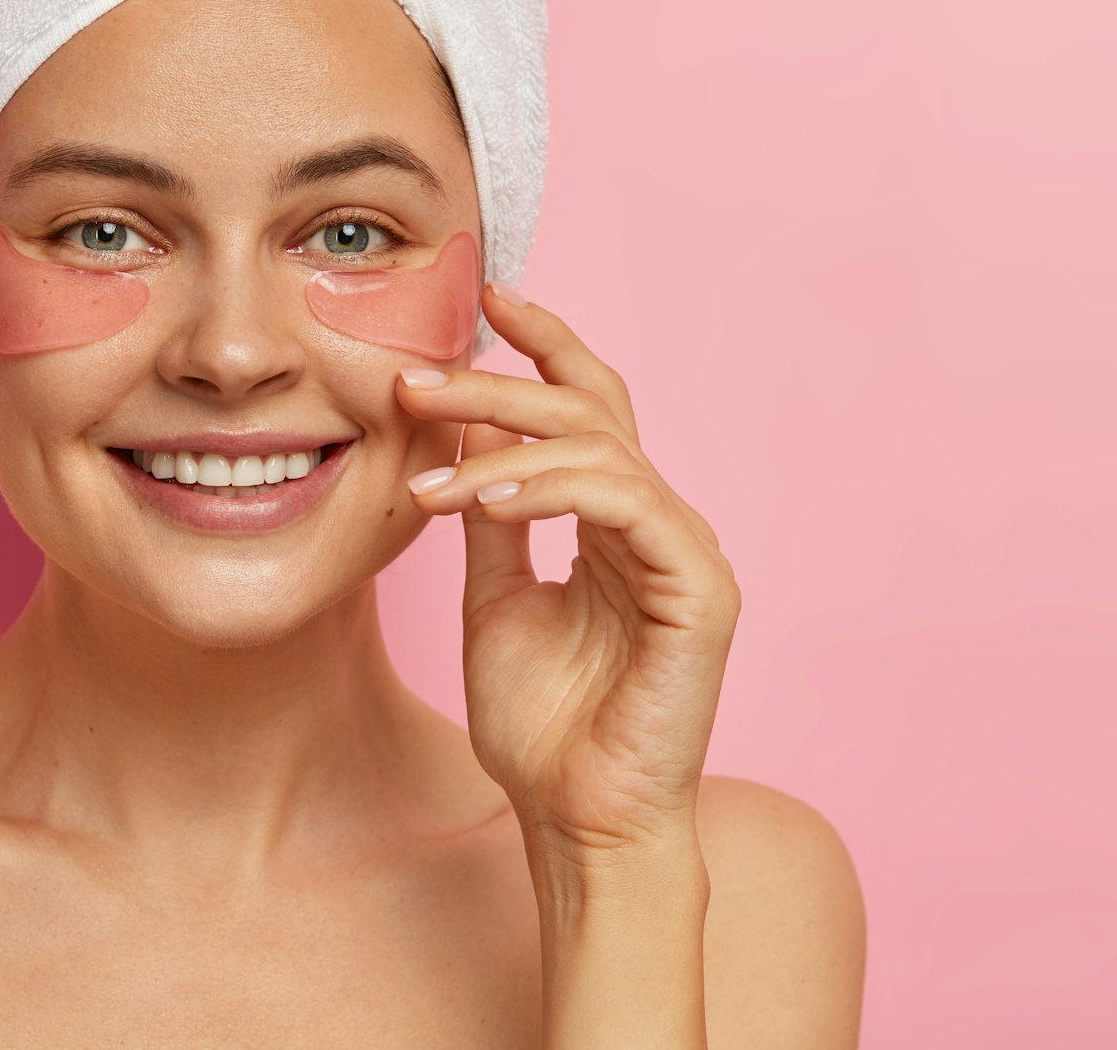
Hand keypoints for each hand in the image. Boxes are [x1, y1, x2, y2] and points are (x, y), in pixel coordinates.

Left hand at [396, 283, 741, 863]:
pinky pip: (626, 502)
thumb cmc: (543, 725)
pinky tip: (484, 501)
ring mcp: (686, 551)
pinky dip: (550, 489)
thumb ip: (491, 516)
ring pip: (601, 448)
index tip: (486, 298)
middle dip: (499, 382)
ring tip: (426, 479)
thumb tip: (463, 433)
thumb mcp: (494, 597)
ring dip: (502, 446)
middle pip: (590, 409)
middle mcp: (658, 523)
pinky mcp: (701, 587)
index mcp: (616, 522)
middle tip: (415, 378)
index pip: (588, 407)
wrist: (578, 819)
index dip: (545, 345)